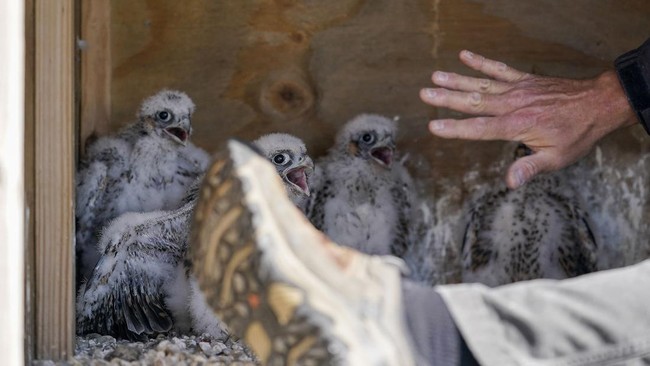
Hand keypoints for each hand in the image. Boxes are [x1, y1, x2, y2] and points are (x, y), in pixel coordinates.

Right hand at [420, 50, 636, 188]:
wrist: (599, 104)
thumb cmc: (577, 134)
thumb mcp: (557, 158)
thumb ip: (530, 168)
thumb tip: (510, 183)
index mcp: (517, 126)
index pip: (479, 129)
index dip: (455, 129)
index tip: (433, 126)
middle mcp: (513, 105)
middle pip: (474, 101)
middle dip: (447, 98)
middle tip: (424, 93)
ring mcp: (517, 89)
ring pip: (482, 83)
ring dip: (457, 79)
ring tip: (435, 75)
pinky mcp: (524, 80)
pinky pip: (499, 69)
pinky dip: (482, 62)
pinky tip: (465, 55)